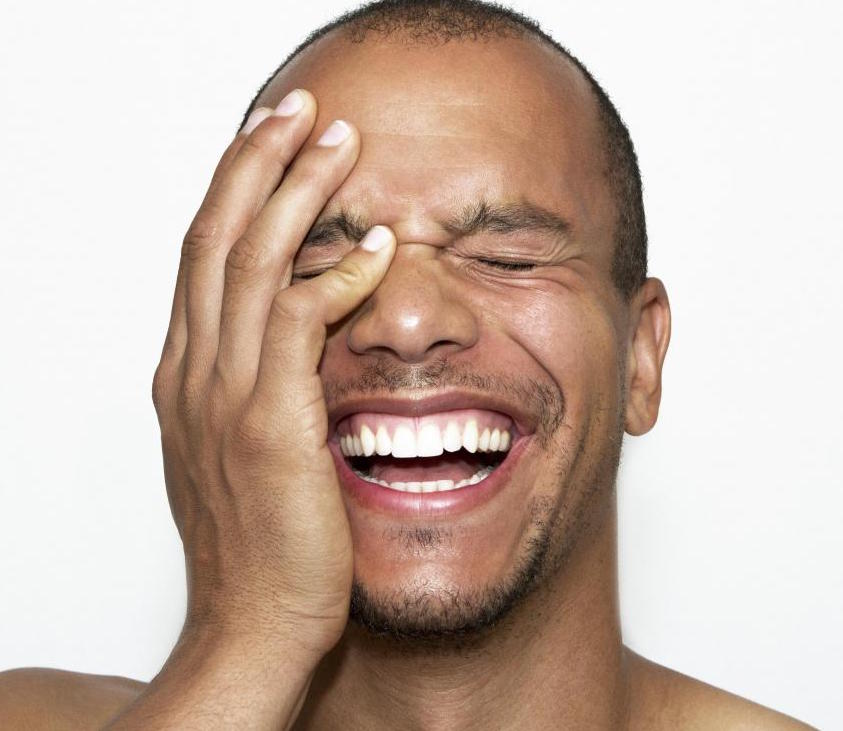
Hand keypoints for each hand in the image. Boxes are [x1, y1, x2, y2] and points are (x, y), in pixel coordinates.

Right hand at [151, 90, 394, 664]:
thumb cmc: (263, 548)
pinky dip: (337, 275)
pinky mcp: (270, 424)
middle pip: (216, 236)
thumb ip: (261, 392)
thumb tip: (299, 348)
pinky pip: (301, 322)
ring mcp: (225, 395)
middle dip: (256, 162)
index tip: (269, 145)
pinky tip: (377, 245)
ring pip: (252, 260)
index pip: (202, 258)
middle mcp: (195, 373)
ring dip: (295, 190)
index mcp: (189, 377)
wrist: (254, 628)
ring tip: (338, 140)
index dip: (233, 192)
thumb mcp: (247, 454)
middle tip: (299, 110)